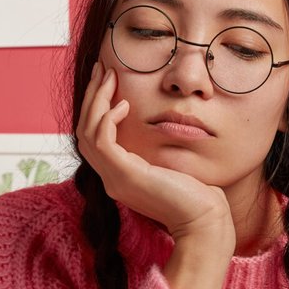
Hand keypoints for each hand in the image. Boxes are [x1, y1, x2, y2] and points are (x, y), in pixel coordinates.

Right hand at [76, 61, 230, 240]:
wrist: (205, 220)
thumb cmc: (197, 193)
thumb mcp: (169, 162)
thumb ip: (156, 145)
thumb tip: (159, 120)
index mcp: (119, 174)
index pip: (93, 136)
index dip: (96, 106)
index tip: (106, 79)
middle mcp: (111, 177)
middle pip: (84, 130)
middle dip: (91, 96)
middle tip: (101, 68)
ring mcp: (115, 179)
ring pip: (87, 133)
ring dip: (96, 100)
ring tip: (109, 76)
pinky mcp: (126, 177)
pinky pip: (103, 142)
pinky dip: (108, 119)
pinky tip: (124, 105)